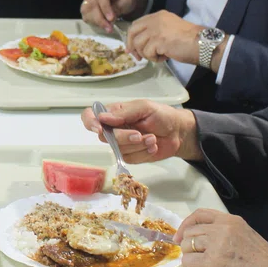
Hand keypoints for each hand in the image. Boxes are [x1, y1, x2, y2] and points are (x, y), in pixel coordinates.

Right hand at [80, 99, 200, 162]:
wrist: (178, 132)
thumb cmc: (161, 115)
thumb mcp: (144, 108)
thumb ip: (123, 113)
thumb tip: (102, 118)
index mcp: (113, 114)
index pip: (90, 117)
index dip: (90, 123)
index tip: (100, 128)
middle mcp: (113, 129)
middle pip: (105, 137)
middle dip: (124, 137)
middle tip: (141, 134)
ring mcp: (121, 144)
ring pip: (118, 150)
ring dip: (138, 145)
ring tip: (153, 138)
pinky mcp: (130, 156)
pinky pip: (130, 158)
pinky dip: (144, 152)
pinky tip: (153, 146)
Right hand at [81, 0, 147, 31]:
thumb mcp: (126, 1)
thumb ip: (116, 8)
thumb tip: (108, 20)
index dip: (105, 8)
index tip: (111, 19)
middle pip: (92, 4)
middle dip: (100, 19)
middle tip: (110, 28)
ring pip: (86, 11)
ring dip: (96, 22)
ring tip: (107, 28)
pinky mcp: (86, 7)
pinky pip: (86, 16)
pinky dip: (94, 22)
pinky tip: (103, 25)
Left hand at [126, 10, 207, 65]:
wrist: (202, 43)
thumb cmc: (189, 39)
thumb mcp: (169, 28)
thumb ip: (156, 31)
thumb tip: (142, 44)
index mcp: (158, 16)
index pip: (136, 24)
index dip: (131, 36)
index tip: (131, 48)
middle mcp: (155, 20)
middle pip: (132, 32)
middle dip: (131, 45)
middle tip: (137, 56)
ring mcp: (156, 30)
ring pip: (138, 44)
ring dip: (146, 54)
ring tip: (158, 56)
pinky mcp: (158, 41)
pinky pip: (148, 53)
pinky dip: (154, 59)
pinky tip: (164, 57)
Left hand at [175, 209, 267, 266]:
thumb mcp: (246, 239)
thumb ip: (226, 237)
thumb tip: (204, 245)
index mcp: (232, 222)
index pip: (200, 214)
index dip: (186, 225)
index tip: (181, 237)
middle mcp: (223, 228)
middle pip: (189, 232)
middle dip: (188, 249)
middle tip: (195, 263)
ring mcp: (218, 243)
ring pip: (187, 247)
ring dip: (189, 263)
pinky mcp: (214, 261)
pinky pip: (188, 264)